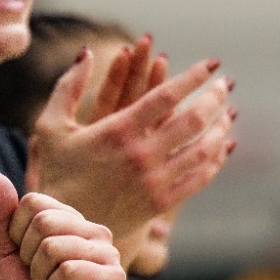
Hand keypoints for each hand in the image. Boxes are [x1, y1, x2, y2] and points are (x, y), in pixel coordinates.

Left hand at [0, 172, 124, 279]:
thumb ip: (2, 216)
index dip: (17, 235)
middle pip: (44, 221)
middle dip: (28, 257)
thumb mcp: (5, 253)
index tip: (27, 260)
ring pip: (54, 245)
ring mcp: (107, 253)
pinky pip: (71, 268)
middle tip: (40, 278)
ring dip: (41, 275)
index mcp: (70, 220)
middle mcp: (93, 231)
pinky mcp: (114, 278)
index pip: (34, 203)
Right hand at [26, 39, 235, 259]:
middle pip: (193, 120)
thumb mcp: (51, 127)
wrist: (65, 226)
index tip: (212, 63)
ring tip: (227, 114)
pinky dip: (216, 160)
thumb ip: (68, 87)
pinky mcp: (160, 202)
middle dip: (215, 97)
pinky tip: (222, 146)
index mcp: (116, 130)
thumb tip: (86, 52)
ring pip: (203, 149)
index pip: (165, 96)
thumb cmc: (58, 172)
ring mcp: (153, 180)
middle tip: (225, 84)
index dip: (193, 76)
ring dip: (221, 128)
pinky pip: (199, 177)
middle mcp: (140, 155)